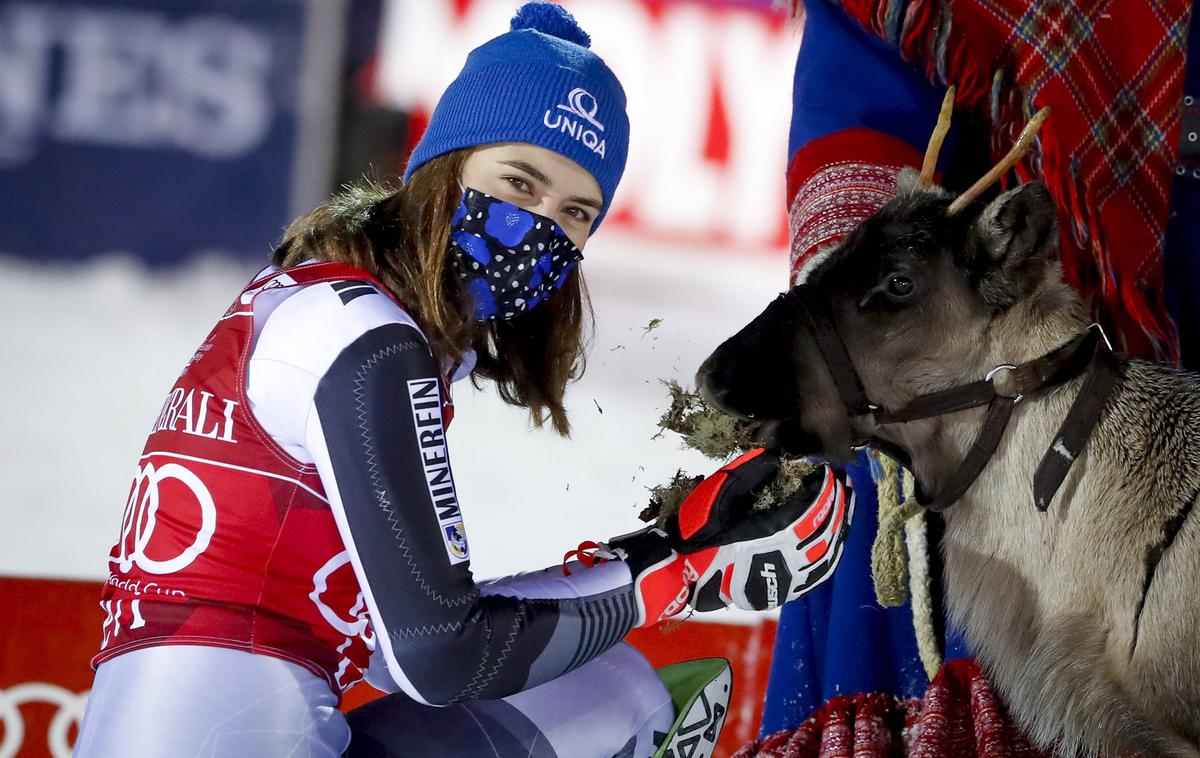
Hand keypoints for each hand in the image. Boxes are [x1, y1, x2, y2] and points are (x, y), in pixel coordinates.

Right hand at [667, 449, 853, 610]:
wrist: (685, 573)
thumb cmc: (700, 529)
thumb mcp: (719, 492)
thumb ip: (750, 473)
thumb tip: (779, 460)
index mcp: (772, 532)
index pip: (811, 506)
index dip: (823, 488)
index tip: (827, 471)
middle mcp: (788, 558)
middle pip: (825, 528)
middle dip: (836, 503)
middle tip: (843, 482)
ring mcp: (790, 579)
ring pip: (828, 551)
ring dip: (840, 525)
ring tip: (846, 504)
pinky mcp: (787, 591)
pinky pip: (820, 572)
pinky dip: (833, 551)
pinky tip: (837, 537)